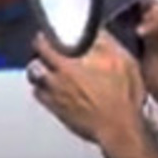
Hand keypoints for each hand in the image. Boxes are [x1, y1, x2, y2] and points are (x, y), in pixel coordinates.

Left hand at [30, 30, 144, 144]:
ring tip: (49, 71)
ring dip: (40, 74)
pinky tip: (55, 90)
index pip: (43, 44)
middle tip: (47, 52)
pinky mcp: (57, 112)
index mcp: (68, 64)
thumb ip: (105, 43)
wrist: (119, 127)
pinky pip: (41, 98)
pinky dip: (44, 91)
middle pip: (34, 63)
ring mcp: (54, 97)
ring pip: (35, 81)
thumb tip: (95, 30)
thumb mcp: (123, 61)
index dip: (44, 38)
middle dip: (39, 56)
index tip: (48, 35)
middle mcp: (56, 80)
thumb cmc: (123, 95)